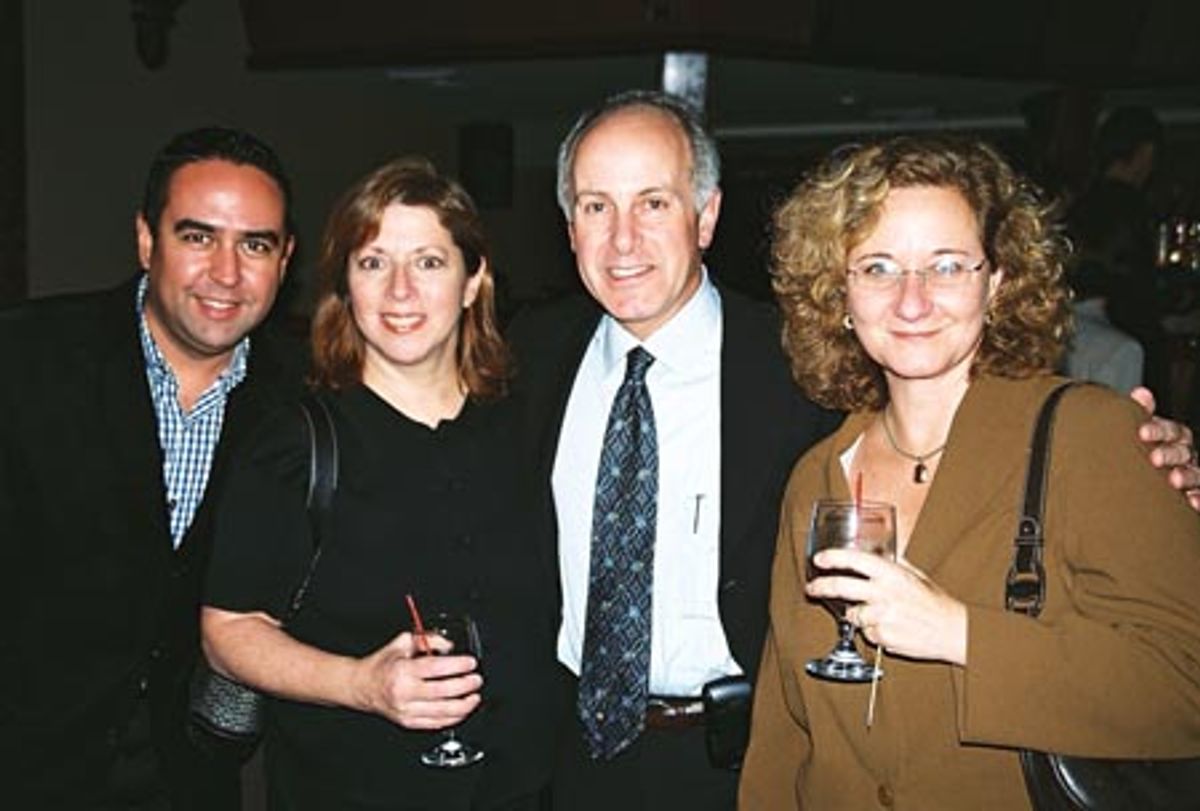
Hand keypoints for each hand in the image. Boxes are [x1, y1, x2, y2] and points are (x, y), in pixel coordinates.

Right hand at [351, 631, 482, 729]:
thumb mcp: (402, 643)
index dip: (457, 665)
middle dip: (465, 685)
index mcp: (403, 671)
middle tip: (476, 679)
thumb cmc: (383, 665)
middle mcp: (404, 692)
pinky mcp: (409, 722)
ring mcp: (407, 710)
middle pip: (443, 691)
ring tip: (474, 696)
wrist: (362, 686)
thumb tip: (449, 645)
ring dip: (464, 705)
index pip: (436, 668)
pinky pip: (436, 723)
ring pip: (443, 711)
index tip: (470, 663)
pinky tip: (462, 710)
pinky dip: (453, 718)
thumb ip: (427, 640)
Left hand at [806, 549, 967, 665]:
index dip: (833, 558)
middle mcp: (884, 593)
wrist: (953, 631)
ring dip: (858, 615)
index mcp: (892, 574)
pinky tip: (889, 627)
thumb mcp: (915, 575)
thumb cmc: (933, 602)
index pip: (855, 560)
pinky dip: (872, 631)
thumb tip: (875, 551)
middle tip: (812, 588)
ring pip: (853, 614)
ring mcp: (883, 616)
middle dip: (821, 587)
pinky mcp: (883, 637)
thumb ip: (893, 563)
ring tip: (878, 614)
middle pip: (841, 587)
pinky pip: (866, 633)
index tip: (819, 559)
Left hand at [1130, 387, 1199, 510]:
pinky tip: (1192, 501)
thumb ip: (1142, 415)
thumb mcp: (1141, 436)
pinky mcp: (1195, 495)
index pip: (1172, 431)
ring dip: (1187, 475)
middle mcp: (1185, 457)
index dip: (1159, 430)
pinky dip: (1199, 497)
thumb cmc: (1140, 453)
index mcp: (1172, 440)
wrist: (1139, 489)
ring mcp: (1192, 476)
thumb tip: (1141, 393)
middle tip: (1154, 458)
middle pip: (1184, 451)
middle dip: (1171, 453)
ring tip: (1174, 480)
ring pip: (1196, 473)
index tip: (1142, 433)